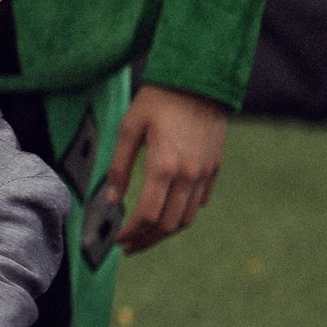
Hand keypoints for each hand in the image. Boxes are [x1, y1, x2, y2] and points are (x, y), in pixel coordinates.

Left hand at [103, 85, 229, 252]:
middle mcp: (188, 175)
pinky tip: (167, 212)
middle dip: (147, 240)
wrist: (199, 80)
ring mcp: (205, 173)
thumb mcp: (129, 129)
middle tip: (129, 246)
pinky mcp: (214, 168)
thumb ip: (119, 167)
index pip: (148, 215)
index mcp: (164, 166)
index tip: (119, 240)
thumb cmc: (158, 100)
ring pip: (186, 218)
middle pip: (168, 225)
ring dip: (165, 232)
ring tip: (146, 235)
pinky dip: (182, 214)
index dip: (132, 233)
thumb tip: (112, 200)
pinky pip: (199, 202)